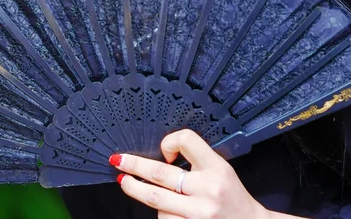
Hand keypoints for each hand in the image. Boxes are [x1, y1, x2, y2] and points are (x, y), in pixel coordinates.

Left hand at [109, 129, 285, 218]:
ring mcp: (199, 215)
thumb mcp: (220, 169)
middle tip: (118, 163)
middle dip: (133, 167)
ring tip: (138, 189)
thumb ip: (196, 160)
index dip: (170, 141)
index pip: (187, 140)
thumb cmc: (232, 197)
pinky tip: (169, 211)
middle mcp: (208, 191)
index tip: (162, 149)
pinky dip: (162, 215)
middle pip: (159, 175)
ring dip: (147, 196)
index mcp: (216, 168)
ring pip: (159, 203)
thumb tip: (160, 155)